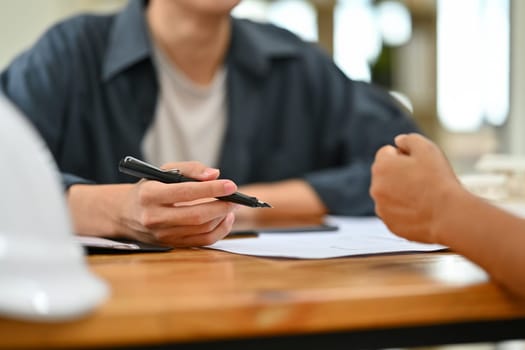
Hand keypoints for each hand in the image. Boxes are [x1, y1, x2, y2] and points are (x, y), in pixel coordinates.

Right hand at [68, 161, 238, 246]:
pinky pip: (201, 241)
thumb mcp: (163, 171)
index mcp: (149, 195)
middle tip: (237, 199)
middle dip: (222, 206)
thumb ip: (190, 169)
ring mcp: (162, 235)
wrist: (126, 213)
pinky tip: (225, 218)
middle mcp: (153, 218)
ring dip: (222, 218)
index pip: (185, 192)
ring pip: (201, 229)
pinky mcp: (170, 245)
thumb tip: (214, 175)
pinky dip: (219, 230)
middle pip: (196, 215)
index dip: (211, 189)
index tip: (230, 185)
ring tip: (232, 206)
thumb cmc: (150, 187)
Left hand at [370, 133, 461, 242]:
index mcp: (381, 166)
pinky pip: (395, 213)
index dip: (405, 155)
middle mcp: (375, 187)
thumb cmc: (438, 180)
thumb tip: (398, 141)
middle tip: (422, 180)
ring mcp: (381, 208)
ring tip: (423, 196)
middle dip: (400, 174)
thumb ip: (409, 139)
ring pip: (389, 195)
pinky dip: (405, 211)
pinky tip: (421, 211)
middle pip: (386, 174)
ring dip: (401, 193)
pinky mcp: (390, 224)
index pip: (387, 153)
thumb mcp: (427, 148)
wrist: (449, 215)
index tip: (418, 164)